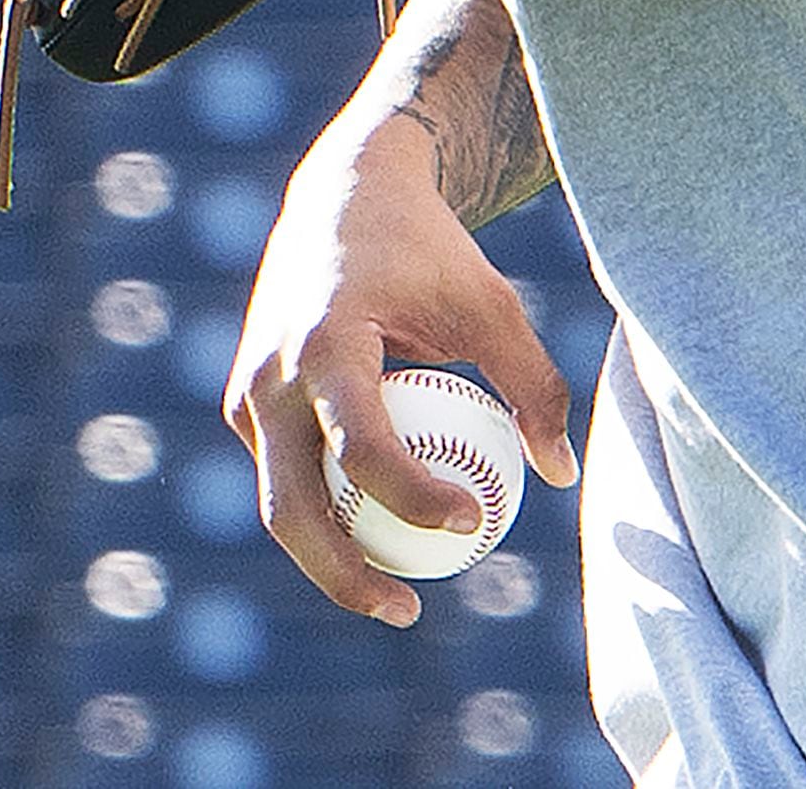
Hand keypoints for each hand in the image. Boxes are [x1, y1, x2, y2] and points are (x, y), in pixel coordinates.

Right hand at [223, 115, 578, 624]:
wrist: (344, 195)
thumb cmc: (428, 252)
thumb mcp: (491, 305)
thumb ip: (531, 384)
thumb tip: (559, 474)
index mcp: (324, 345)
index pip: (364, 450)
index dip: (418, 500)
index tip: (475, 523)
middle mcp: (268, 376)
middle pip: (293, 508)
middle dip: (345, 575)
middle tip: (409, 611)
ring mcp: (247, 395)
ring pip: (283, 503)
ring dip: (334, 555)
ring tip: (400, 590)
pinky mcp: (246, 406)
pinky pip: (284, 478)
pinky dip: (328, 513)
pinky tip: (379, 532)